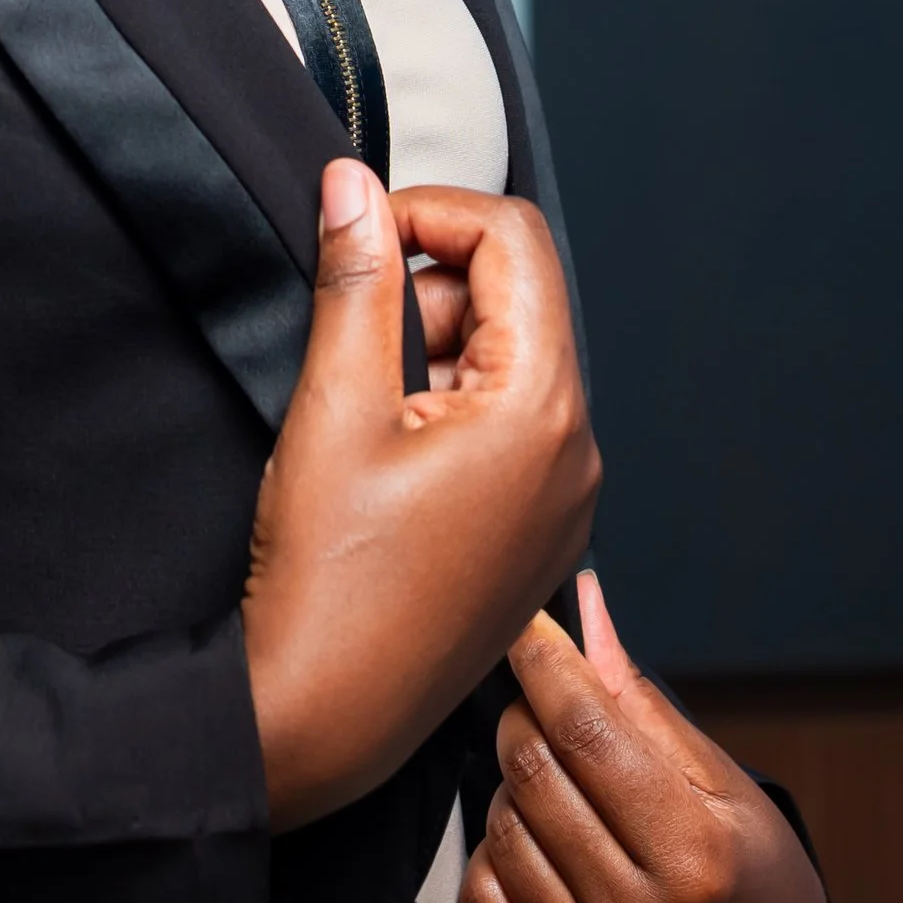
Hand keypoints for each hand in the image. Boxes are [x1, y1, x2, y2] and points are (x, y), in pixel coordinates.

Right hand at [242, 164, 598, 833]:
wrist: (326, 716)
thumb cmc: (330, 580)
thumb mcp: (334, 403)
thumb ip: (355, 278)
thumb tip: (355, 187)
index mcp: (543, 411)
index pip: (512, 239)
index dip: (429, 212)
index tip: (361, 233)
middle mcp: (576, 452)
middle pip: (517, 295)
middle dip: (429, 288)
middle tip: (354, 344)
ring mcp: (563, 500)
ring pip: (509, 357)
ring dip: (433, 349)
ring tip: (367, 414)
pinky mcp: (536, 533)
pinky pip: (510, 423)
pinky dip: (448, 406)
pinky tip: (389, 455)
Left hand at [460, 573, 829, 902]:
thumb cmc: (744, 866)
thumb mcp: (719, 782)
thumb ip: (641, 701)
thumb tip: (582, 606)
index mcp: (696, 858)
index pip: (587, 732)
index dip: (545, 664)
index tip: (524, 624)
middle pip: (534, 775)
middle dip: (526, 720)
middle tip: (544, 711)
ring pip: (501, 829)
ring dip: (514, 791)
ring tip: (559, 793)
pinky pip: (479, 901)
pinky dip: (496, 858)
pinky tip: (538, 850)